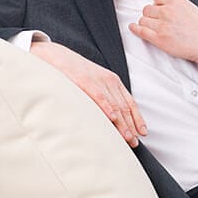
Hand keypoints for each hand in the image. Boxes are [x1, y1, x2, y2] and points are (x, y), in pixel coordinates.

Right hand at [30, 41, 145, 146]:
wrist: (55, 55)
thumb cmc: (74, 72)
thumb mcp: (93, 82)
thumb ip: (103, 97)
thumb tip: (110, 118)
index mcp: (113, 81)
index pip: (130, 102)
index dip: (137, 119)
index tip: (143, 133)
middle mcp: (109, 81)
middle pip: (124, 107)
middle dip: (131, 126)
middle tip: (134, 142)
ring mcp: (97, 81)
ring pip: (115, 105)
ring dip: (122, 123)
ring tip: (127, 138)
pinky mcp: (85, 81)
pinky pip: (99, 96)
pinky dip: (107, 108)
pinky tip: (112, 119)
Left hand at [129, 0, 197, 64]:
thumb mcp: (190, 8)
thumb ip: (175, 5)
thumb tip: (162, 6)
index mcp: (176, 1)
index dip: (158, 6)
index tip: (159, 12)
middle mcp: (167, 11)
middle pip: (147, 9)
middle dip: (150, 15)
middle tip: (156, 22)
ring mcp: (162, 25)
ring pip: (143, 20)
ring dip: (146, 23)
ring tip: (152, 28)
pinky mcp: (159, 38)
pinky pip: (141, 31)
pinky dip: (135, 29)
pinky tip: (133, 28)